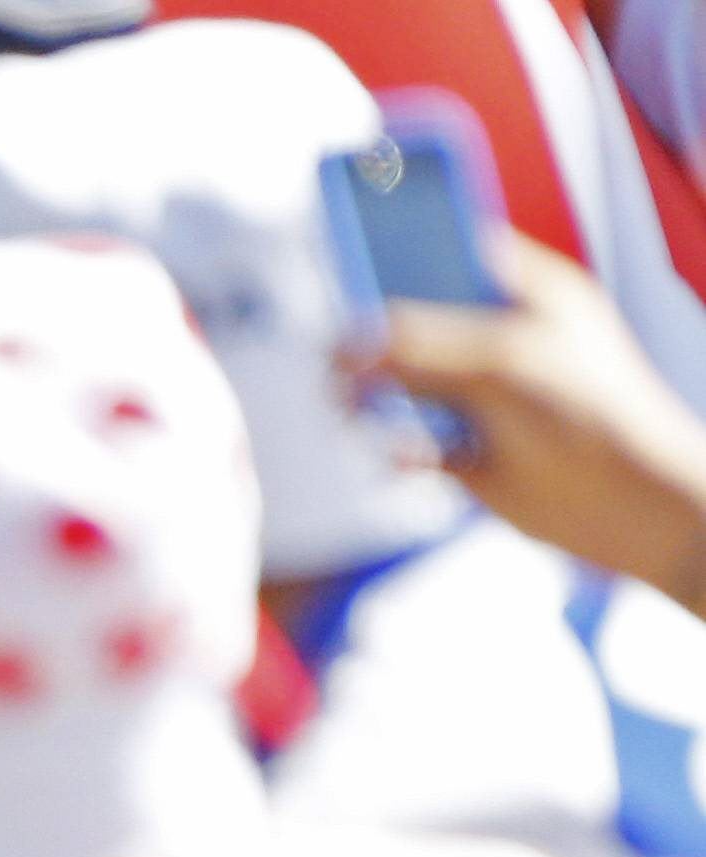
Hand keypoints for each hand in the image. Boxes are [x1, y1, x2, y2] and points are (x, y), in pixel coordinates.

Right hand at [370, 230, 705, 615]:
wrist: (624, 506)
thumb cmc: (589, 414)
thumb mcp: (501, 361)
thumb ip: (418, 347)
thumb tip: (342, 345)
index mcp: (529, 293)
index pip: (456, 249)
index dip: (405, 245)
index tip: (353, 248)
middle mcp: (501, 339)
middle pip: (414, 319)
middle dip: (372, 336)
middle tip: (336, 349)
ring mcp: (482, 395)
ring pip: (400, 383)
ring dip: (372, 398)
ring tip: (354, 408)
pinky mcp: (466, 450)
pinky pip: (407, 441)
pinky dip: (397, 449)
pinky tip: (412, 459)